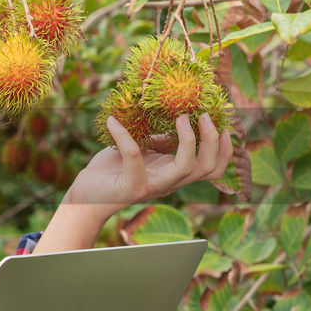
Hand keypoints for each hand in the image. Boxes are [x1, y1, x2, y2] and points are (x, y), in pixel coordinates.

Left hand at [33, 113, 232, 254]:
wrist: (86, 196)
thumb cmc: (113, 170)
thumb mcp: (143, 150)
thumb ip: (162, 140)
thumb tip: (178, 114)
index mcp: (174, 174)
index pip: (213, 169)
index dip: (224, 150)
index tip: (222, 125)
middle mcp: (169, 183)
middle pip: (207, 168)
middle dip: (212, 141)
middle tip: (203, 116)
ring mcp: (152, 186)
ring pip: (186, 168)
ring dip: (188, 140)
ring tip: (180, 117)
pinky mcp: (130, 187)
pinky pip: (133, 157)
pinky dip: (124, 136)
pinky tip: (112, 121)